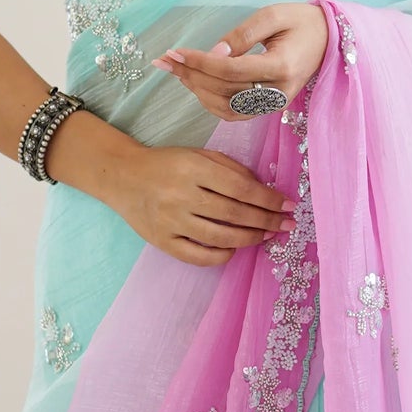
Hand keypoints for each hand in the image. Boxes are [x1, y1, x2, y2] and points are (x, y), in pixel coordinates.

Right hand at [50, 111, 295, 267]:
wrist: (123, 177)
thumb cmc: (167, 164)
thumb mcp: (198, 155)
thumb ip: (231, 169)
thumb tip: (266, 191)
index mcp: (193, 168)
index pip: (240, 187)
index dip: (268, 199)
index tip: (287, 205)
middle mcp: (181, 195)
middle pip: (234, 213)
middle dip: (266, 221)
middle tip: (286, 225)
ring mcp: (170, 221)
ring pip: (220, 236)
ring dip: (250, 238)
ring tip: (267, 236)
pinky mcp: (162, 241)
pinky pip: (198, 255)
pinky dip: (221, 255)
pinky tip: (233, 248)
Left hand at [153, 2, 329, 118]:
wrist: (329, 40)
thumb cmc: (301, 22)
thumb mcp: (273, 15)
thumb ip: (243, 34)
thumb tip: (213, 52)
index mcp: (281, 66)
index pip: (231, 70)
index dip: (200, 62)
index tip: (175, 51)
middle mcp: (277, 91)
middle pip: (224, 89)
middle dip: (190, 74)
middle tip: (165, 60)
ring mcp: (273, 104)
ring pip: (225, 106)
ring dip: (196, 89)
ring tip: (176, 70)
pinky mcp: (268, 108)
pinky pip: (233, 113)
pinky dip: (210, 103)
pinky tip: (195, 85)